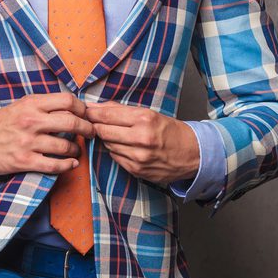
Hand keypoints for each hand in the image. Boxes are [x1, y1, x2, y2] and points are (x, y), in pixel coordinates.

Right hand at [0, 93, 95, 176]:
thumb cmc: (0, 123)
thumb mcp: (20, 106)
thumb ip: (43, 105)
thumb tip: (71, 107)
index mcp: (31, 103)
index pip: (67, 101)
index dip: (82, 108)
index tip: (86, 114)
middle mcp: (31, 121)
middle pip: (72, 122)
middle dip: (87, 129)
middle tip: (91, 132)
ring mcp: (28, 142)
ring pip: (66, 145)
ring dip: (77, 149)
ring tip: (76, 149)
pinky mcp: (24, 161)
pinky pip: (55, 165)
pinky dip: (67, 165)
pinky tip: (70, 164)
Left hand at [84, 101, 199, 185]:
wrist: (193, 154)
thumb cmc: (169, 130)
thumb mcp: (148, 113)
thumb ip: (119, 110)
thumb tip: (93, 106)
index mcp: (145, 119)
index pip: (106, 115)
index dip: (91, 113)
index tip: (84, 110)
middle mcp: (141, 138)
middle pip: (103, 131)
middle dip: (95, 126)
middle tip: (92, 122)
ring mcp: (139, 157)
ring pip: (107, 145)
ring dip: (107, 139)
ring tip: (116, 133)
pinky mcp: (137, 170)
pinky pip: (115, 157)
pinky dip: (116, 151)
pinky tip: (124, 146)